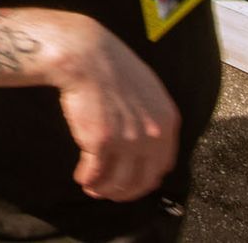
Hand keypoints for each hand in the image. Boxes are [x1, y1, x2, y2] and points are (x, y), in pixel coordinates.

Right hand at [52, 20, 180, 202]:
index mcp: (166, 122)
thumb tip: (146, 140)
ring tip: (91, 187)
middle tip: (109, 192)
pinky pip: (95, 172)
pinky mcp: (101, 142)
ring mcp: (127, 140)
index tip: (131, 182)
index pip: (161, 166)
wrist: (86, 54)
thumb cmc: (111, 65)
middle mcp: (152, 135)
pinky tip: (81, 176)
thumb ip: (152, 116)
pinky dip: (87, 179)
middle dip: (123, 192)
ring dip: (103, 189)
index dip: (144, 180)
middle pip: (141, 181)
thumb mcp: (147, 88)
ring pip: (117, 181)